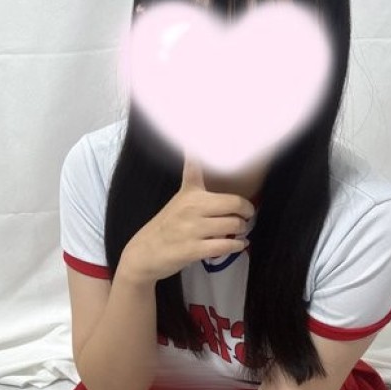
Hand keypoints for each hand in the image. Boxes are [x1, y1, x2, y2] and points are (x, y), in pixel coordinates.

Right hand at [120, 155, 253, 283]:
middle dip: (246, 211)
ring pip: (232, 225)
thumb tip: (198, 151)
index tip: (211, 136)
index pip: (195, 167)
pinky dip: (236, 245)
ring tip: (240, 231)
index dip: (199, 151)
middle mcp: (191, 207)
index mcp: (189, 193)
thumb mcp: (179, 200)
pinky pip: (225, 245)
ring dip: (241, 230)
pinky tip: (238, 245)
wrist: (144, 254)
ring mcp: (192, 229)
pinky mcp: (193, 249)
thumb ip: (194, 181)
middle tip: (246, 215)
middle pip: (233, 202)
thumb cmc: (166, 227)